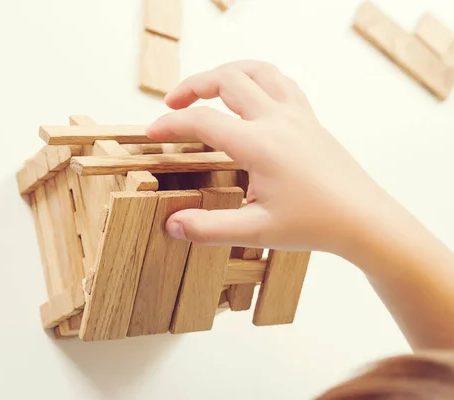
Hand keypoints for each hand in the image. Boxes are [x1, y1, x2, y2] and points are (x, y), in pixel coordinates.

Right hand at [146, 60, 390, 256]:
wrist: (364, 219)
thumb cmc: (316, 224)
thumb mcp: (257, 231)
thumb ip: (209, 229)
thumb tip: (171, 225)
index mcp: (260, 145)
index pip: (202, 121)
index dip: (171, 124)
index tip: (153, 133)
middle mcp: (277, 120)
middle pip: (226, 79)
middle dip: (193, 85)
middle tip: (172, 103)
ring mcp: (296, 115)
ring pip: (256, 70)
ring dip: (226, 72)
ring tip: (206, 88)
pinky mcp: (309, 119)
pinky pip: (280, 81)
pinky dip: (256, 78)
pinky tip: (249, 95)